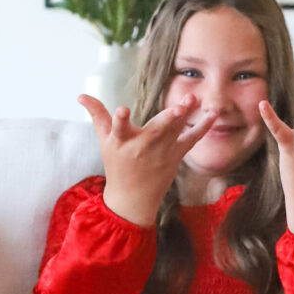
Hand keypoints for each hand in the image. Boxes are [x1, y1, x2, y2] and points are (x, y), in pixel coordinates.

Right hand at [78, 93, 218, 226]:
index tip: (122, 110)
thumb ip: (97, 115)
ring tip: (194, 99)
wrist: (132, 198)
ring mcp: (161, 151)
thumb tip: (80, 95)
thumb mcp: (105, 141)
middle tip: (180, 106)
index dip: (120, 119)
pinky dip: (203, 127)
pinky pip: (191, 139)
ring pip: (175, 130)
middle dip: (168, 118)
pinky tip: (213, 113)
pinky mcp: (176, 155)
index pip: (118, 128)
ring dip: (186, 115)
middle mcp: (142, 146)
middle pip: (156, 129)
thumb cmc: (117, 165)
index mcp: (121, 141)